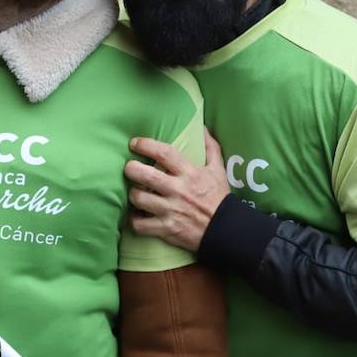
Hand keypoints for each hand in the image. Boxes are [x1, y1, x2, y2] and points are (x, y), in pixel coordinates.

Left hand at [124, 129, 230, 252]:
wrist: (225, 229)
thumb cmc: (219, 197)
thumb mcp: (218, 169)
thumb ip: (210, 147)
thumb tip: (202, 127)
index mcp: (189, 173)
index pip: (163, 153)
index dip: (145, 145)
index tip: (134, 143)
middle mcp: (177, 190)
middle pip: (144, 174)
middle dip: (131, 169)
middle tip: (130, 168)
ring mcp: (170, 210)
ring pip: (138, 198)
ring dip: (133, 194)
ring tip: (136, 192)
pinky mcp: (166, 228)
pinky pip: (140, 224)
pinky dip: (134, 220)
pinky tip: (137, 215)